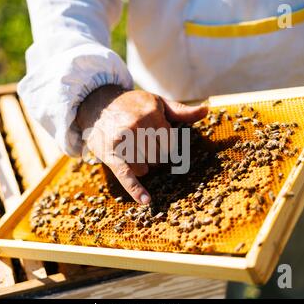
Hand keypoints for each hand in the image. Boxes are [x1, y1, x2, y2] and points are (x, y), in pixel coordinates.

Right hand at [76, 85, 207, 203]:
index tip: (152, 133)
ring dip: (141, 164)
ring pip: (145, 167)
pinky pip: (126, 175)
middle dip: (152, 153)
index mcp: (151, 115)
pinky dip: (136, 190)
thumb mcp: (156, 102)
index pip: (170, 143)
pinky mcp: (112, 156)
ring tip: (129, 150)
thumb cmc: (131, 105)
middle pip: (158, 157)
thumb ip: (181, 111)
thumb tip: (206, 111)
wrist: (97, 104)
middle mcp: (137, 127)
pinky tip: (146, 201)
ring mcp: (124, 142)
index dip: (163, 142)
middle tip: (139, 141)